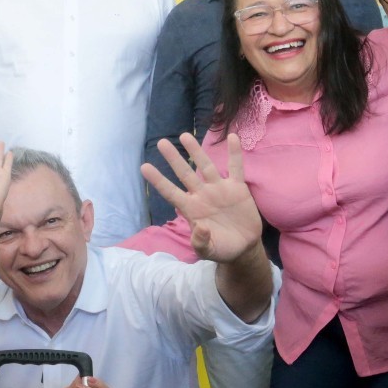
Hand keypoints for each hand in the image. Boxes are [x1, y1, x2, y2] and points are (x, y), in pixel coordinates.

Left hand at [141, 133, 262, 262]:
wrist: (243, 247)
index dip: (158, 180)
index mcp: (191, 209)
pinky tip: (232, 137)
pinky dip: (234, 153)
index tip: (144, 167)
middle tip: (162, 142)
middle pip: (185, 173)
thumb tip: (199, 228)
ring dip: (196, 151)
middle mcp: (202, 195)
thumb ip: (201, 242)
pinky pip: (236, 168)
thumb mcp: (208, 251)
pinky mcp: (237, 188)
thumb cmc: (221, 248)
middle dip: (174, 158)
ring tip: (185, 135)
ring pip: (206, 166)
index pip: (171, 192)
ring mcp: (219, 189)